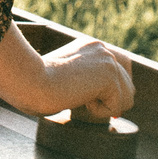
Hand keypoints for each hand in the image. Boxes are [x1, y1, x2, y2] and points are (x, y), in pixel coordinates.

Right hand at [0, 25, 134, 118]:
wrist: (29, 81)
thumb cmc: (34, 83)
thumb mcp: (64, 76)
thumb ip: (84, 80)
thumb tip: (105, 101)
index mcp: (91, 46)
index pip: (121, 66)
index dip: (117, 89)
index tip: (106, 106)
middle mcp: (103, 49)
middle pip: (128, 83)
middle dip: (117, 102)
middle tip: (96, 111)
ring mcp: (108, 60)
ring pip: (126, 97)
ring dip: (105, 108)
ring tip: (80, 102)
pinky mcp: (110, 75)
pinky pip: (116, 106)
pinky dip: (99, 112)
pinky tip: (79, 101)